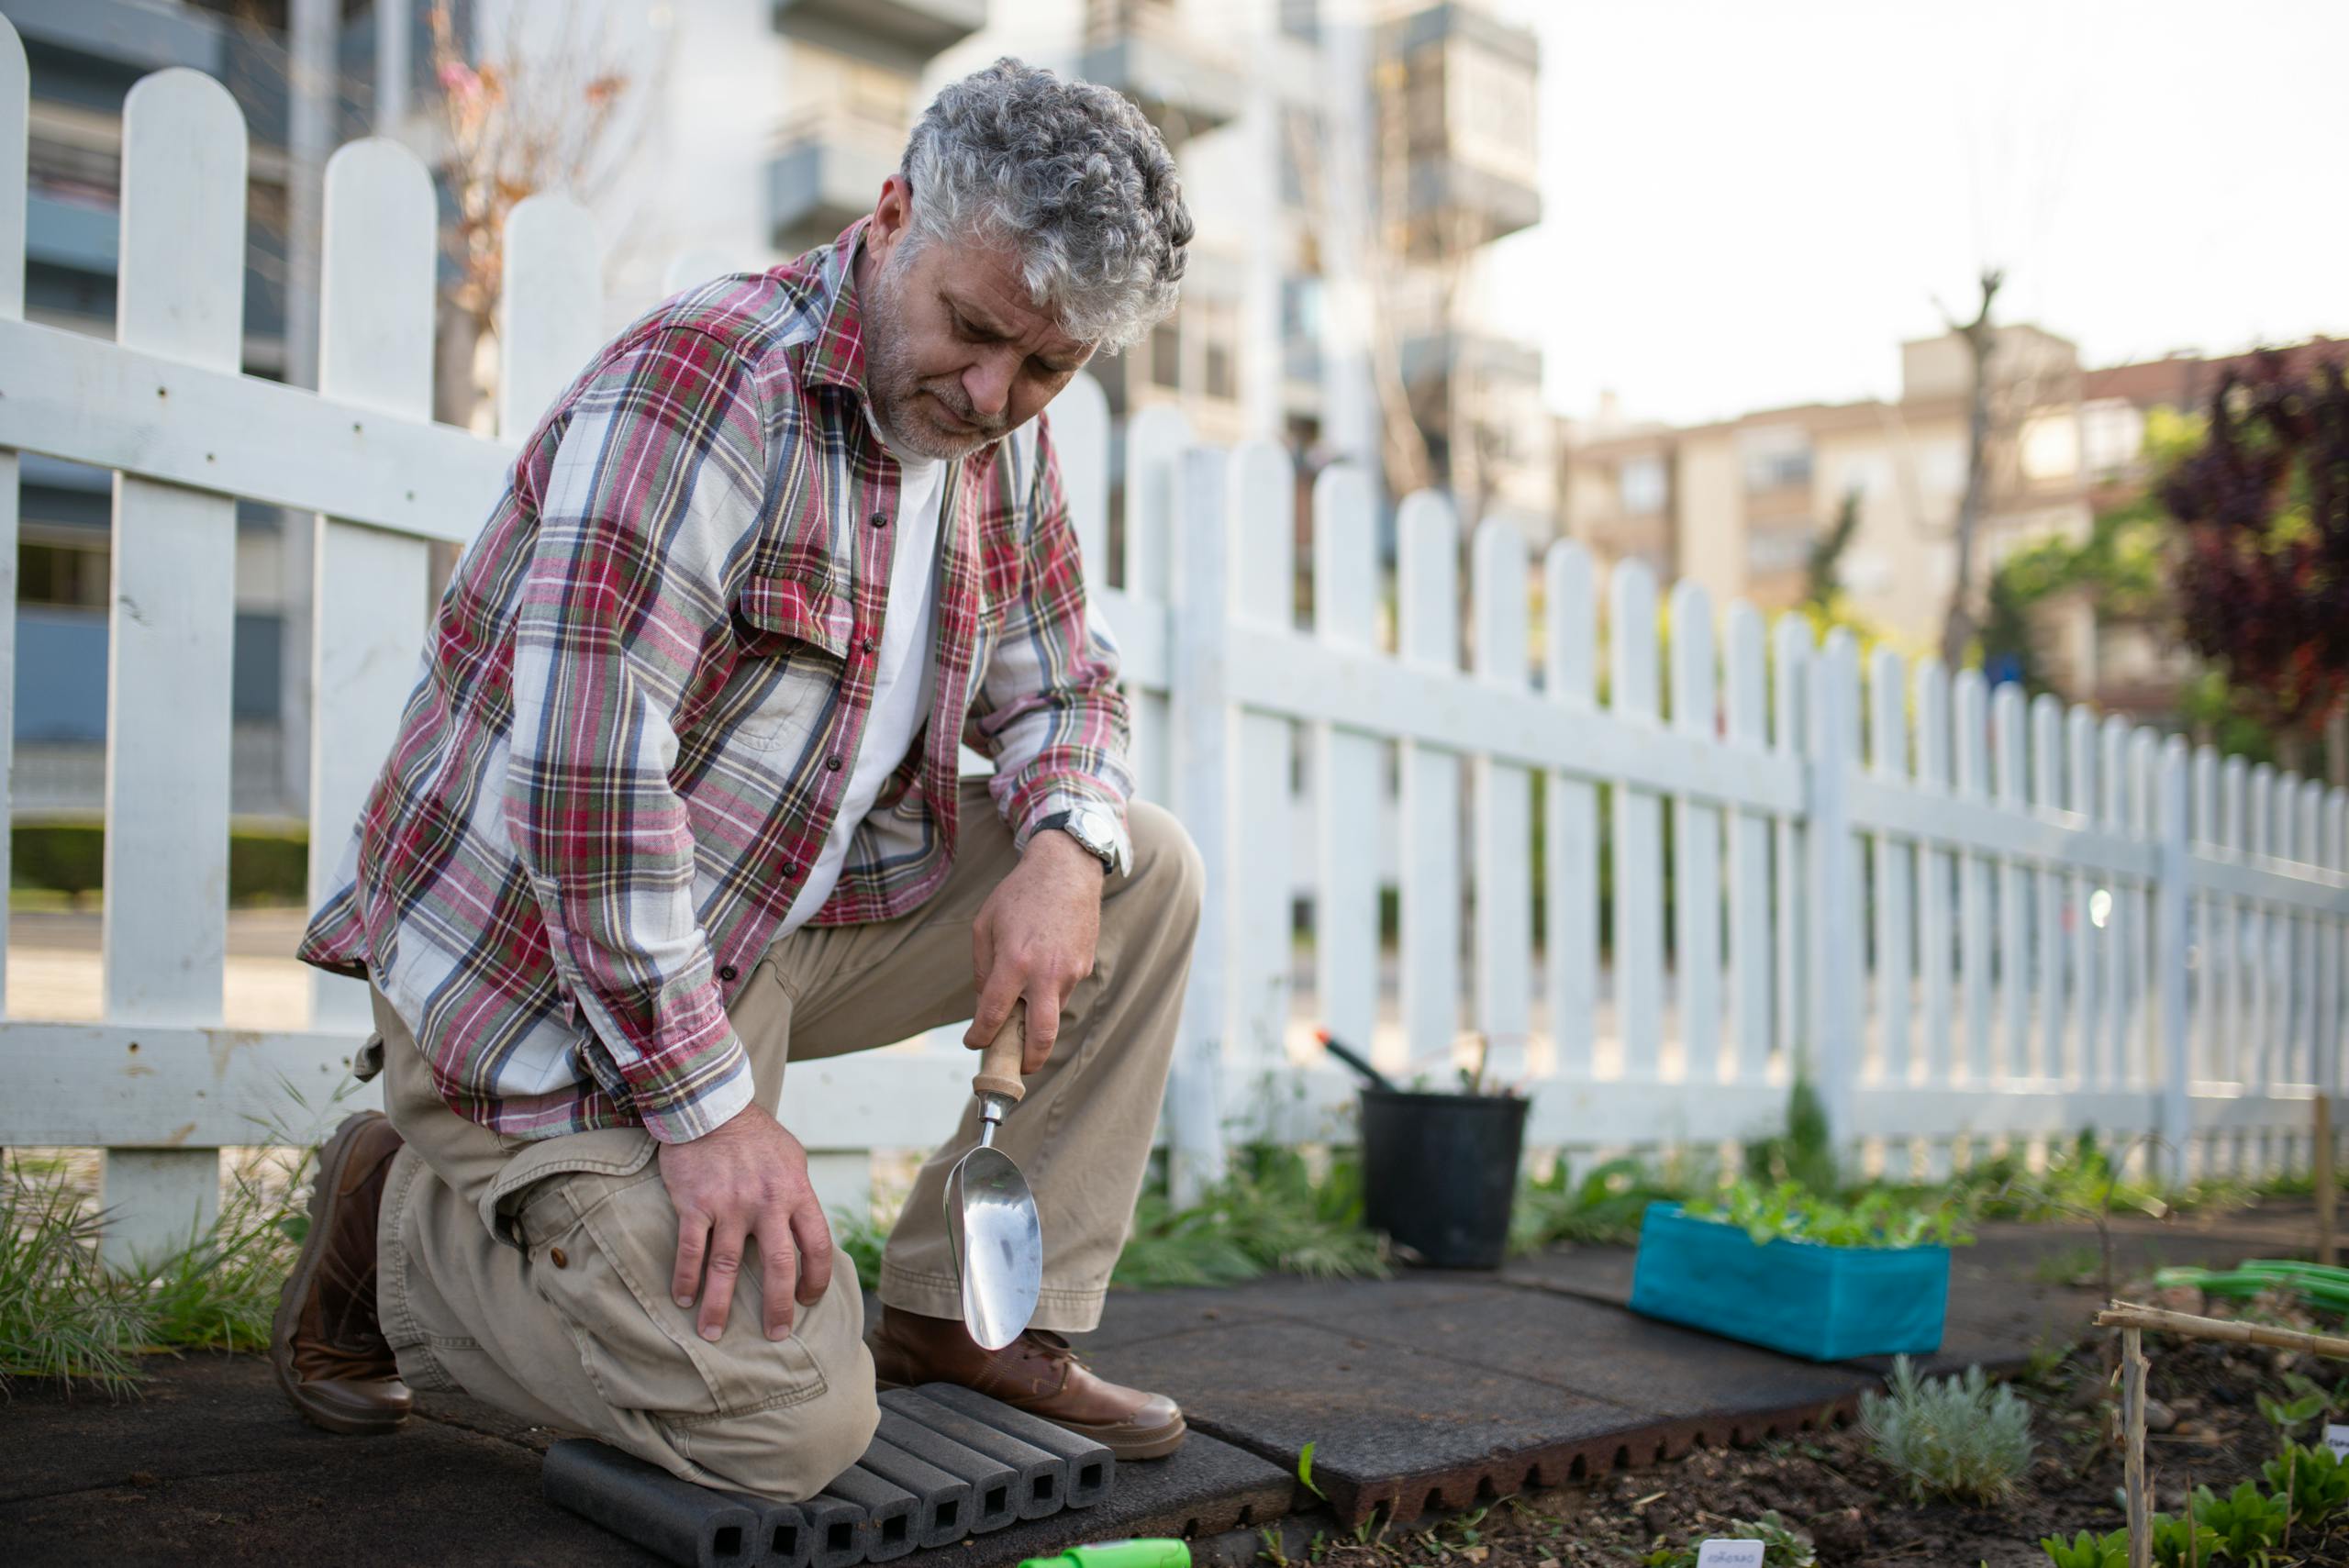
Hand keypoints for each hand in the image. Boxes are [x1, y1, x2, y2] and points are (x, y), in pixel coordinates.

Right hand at [658, 1102, 832, 1341]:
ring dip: (719, 1305)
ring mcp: (730, 1204)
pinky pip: (691, 1250)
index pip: (818, 1245)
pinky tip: (682, 1299)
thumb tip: (805, 1233)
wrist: (712, 1106)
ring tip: (713, 1334)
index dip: (817, 1279)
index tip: (809, 1301)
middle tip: (775, 1334)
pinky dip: (686, 1279)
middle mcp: (767, 1202)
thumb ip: (798, 1197)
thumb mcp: (792, 1160)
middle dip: (778, 1306)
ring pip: (727, 1266)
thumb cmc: (756, 1137)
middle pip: (779, 1266)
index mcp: (797, 1192)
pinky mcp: (695, 1203)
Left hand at [965, 829, 1102, 1071]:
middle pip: (1040, 1036)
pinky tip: (1040, 973)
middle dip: (1028, 1061)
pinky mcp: (1085, 966)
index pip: (994, 1014)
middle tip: (1018, 1067)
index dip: (980, 1036)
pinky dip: (1048, 994)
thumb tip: (986, 1004)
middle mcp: (1045, 973)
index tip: (974, 1042)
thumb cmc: (1019, 895)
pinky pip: (1063, 991)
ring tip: (1020, 1013)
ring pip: (1052, 1013)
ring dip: (1036, 1021)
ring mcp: (1070, 972)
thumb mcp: (985, 925)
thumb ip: (983, 969)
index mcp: (1015, 962)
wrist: (1066, 870)